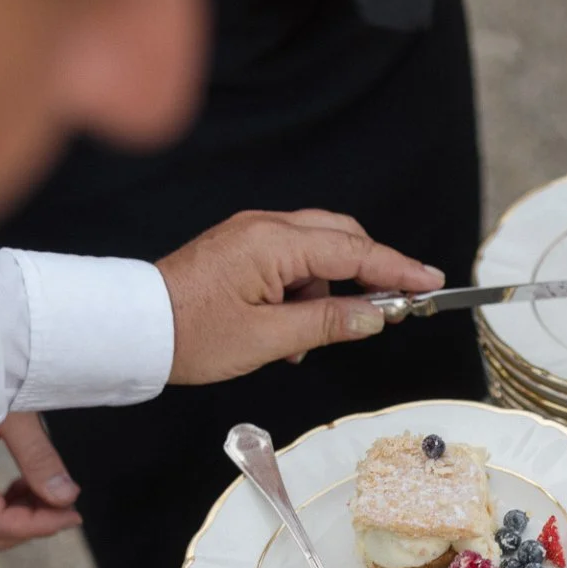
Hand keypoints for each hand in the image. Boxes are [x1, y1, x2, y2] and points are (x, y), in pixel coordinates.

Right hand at [0, 410, 81, 549]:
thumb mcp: (13, 409)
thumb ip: (37, 457)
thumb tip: (63, 497)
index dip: (36, 526)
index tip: (72, 515)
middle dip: (29, 526)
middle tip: (67, 509)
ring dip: (17, 515)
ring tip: (50, 493)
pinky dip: (3, 500)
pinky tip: (25, 484)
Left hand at [156, 209, 445, 386]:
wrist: (135, 330)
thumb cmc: (190, 334)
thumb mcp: (269, 339)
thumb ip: (327, 324)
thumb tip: (373, 317)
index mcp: (274, 244)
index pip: (353, 251)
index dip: (397, 269)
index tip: (431, 282)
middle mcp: (265, 227)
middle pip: (341, 237)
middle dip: (370, 272)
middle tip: (396, 307)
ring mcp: (252, 234)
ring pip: (317, 251)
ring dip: (329, 291)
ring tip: (311, 339)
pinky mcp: (242, 248)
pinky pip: (291, 261)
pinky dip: (303, 292)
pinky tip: (291, 330)